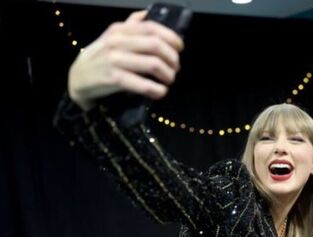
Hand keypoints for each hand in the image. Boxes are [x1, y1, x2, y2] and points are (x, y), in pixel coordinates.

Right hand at [67, 11, 183, 110]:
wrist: (78, 77)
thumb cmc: (101, 56)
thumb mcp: (112, 37)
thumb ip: (130, 26)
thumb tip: (146, 14)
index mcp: (120, 30)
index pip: (152, 28)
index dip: (171, 38)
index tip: (180, 48)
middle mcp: (117, 42)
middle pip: (156, 46)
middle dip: (172, 58)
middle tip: (175, 68)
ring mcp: (115, 60)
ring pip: (153, 64)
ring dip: (168, 75)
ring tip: (169, 80)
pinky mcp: (114, 79)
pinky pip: (143, 84)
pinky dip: (157, 90)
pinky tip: (160, 92)